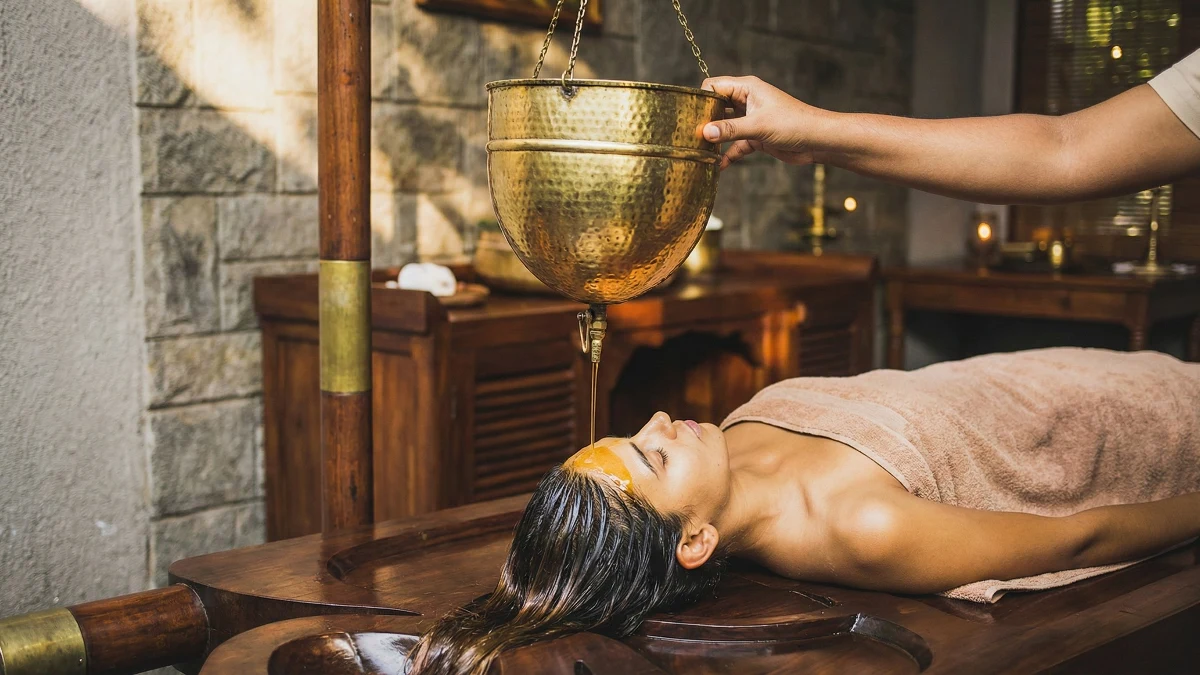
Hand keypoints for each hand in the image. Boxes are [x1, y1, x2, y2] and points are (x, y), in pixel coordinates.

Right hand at [700, 76, 818, 169]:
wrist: (817, 141)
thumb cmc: (793, 124)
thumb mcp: (758, 126)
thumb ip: (730, 129)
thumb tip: (705, 132)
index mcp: (747, 88)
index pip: (714, 86)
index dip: (702, 98)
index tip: (690, 115)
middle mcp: (746, 101)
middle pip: (716, 106)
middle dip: (704, 120)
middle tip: (690, 135)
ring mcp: (750, 119)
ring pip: (725, 127)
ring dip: (715, 139)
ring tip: (699, 150)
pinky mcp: (756, 136)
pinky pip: (735, 144)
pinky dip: (728, 154)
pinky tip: (718, 166)